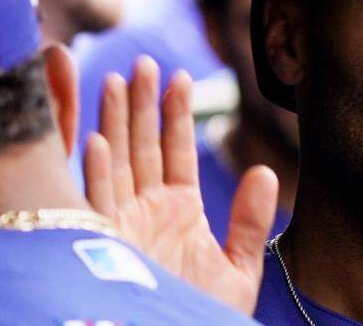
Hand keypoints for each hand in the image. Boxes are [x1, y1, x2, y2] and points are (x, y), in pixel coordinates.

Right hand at [83, 56, 278, 314]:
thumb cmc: (204, 320)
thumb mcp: (239, 272)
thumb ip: (249, 222)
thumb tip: (266, 172)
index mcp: (179, 211)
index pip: (176, 151)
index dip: (176, 114)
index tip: (179, 77)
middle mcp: (146, 211)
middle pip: (142, 146)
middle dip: (142, 105)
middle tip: (145, 63)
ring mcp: (123, 226)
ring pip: (116, 163)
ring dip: (114, 123)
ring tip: (117, 81)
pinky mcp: (103, 248)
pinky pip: (97, 204)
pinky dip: (96, 173)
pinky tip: (97, 141)